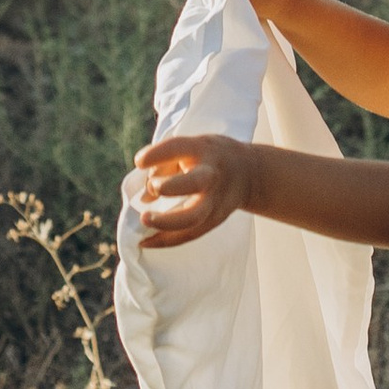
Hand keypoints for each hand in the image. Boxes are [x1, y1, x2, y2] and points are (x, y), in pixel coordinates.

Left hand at [129, 130, 251, 247]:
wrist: (249, 174)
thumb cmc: (211, 157)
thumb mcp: (193, 147)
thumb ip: (165, 164)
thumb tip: (143, 197)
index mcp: (203, 150)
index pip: (178, 148)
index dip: (156, 155)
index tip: (139, 162)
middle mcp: (211, 175)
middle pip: (195, 183)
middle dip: (169, 187)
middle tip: (152, 188)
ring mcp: (215, 201)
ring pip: (192, 218)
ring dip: (165, 222)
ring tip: (144, 219)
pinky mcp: (213, 220)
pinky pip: (188, 235)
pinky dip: (164, 241)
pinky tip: (145, 241)